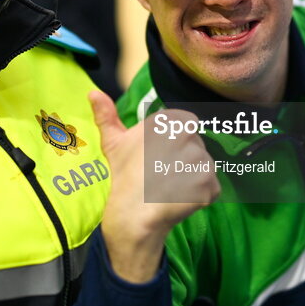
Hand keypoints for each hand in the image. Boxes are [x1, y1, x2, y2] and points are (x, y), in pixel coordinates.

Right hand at [89, 90, 219, 282]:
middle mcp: (189, 135)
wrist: (133, 213)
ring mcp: (201, 161)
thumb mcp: (113, 142)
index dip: (173, 145)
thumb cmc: (124, 175)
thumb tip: (93, 92)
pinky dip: (200, 196)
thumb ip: (107, 114)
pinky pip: (212, 187)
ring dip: (193, 178)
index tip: (158, 158)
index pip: (186, 127)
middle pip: (196, 147)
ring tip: (170, 188)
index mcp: (171, 120)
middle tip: (162, 175)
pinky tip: (180, 199)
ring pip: (204, 167)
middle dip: (184, 161)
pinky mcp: (209, 184)